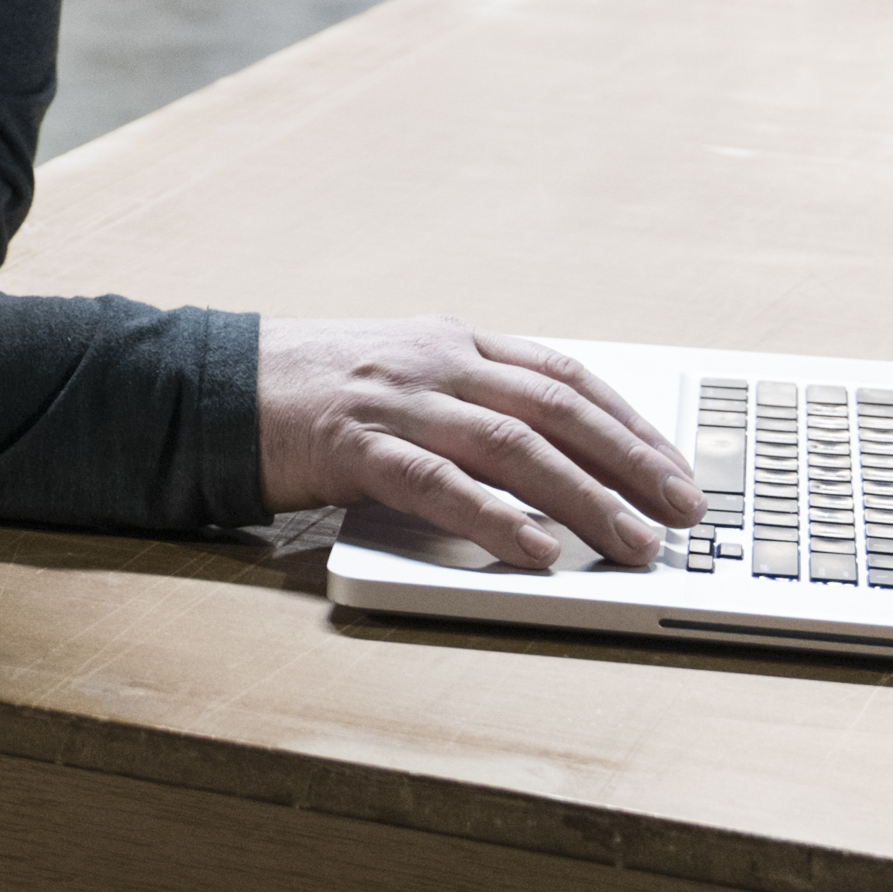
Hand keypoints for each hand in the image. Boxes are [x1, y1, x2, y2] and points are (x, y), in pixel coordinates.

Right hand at [257, 318, 701, 571]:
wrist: (207, 386)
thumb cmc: (305, 394)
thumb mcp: (399, 378)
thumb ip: (465, 405)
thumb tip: (549, 462)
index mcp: (450, 342)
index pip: (565, 376)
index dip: (630, 423)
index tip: (676, 467)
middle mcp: (435, 361)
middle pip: (558, 408)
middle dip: (632, 462)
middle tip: (685, 512)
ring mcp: (397, 399)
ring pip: (514, 445)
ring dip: (586, 497)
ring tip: (634, 542)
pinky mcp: (355, 444)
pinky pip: (439, 482)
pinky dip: (496, 517)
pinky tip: (537, 548)